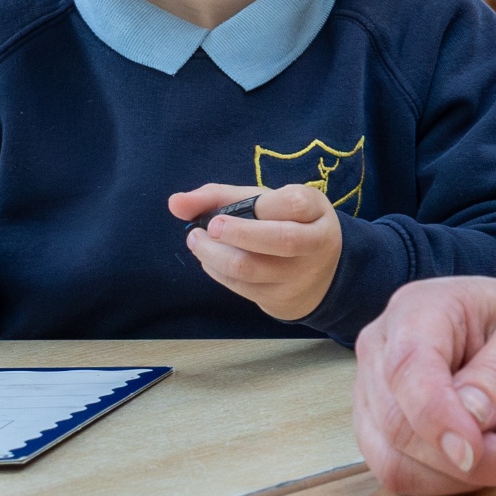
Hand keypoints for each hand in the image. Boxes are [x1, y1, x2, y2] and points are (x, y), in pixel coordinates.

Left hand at [168, 183, 342, 319]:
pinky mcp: (279, 298)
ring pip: (252, 268)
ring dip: (214, 255)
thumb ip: (220, 196)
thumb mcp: (266, 202)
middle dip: (239, 233)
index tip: (232, 207)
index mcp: (314, 211)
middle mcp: (313, 244)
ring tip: (195, 240)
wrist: (321, 275)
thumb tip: (174, 202)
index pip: (295, 203)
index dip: (262, 205)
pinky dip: (217, 271)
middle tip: (209, 227)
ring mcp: (297, 275)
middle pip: (281, 240)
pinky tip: (209, 259)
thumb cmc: (286, 225)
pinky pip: (241, 287)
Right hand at [354, 276, 495, 495]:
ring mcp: (374, 392)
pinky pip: (402, 476)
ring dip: (458, 475)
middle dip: (464, 458)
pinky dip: (449, 482)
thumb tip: (469, 416)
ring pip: (394, 461)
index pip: (408, 366)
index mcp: (420, 308)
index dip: (436, 415)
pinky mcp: (379, 433)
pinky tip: (487, 460)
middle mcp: (383, 347)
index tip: (473, 453)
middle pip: (398, 423)